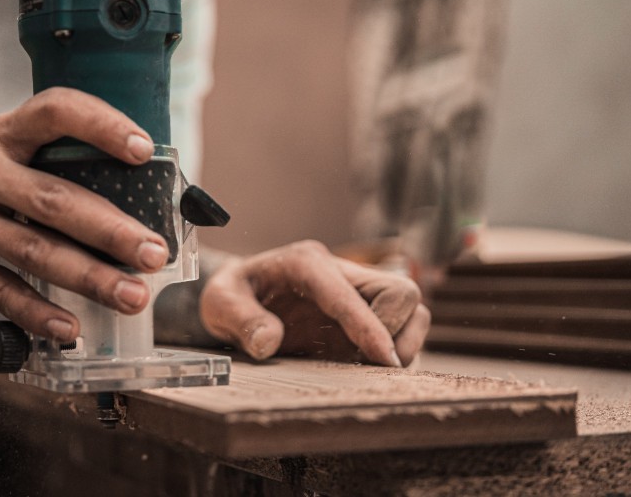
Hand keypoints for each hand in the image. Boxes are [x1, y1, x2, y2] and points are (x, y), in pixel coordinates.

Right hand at [0, 88, 170, 343]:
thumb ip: (47, 156)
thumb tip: (133, 182)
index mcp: (0, 134)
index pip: (53, 113)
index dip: (99, 125)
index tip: (141, 148)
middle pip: (53, 201)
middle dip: (110, 230)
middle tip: (154, 251)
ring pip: (34, 252)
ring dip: (89, 278)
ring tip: (132, 295)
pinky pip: (0, 292)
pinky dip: (37, 314)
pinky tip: (71, 328)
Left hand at [199, 241, 429, 366]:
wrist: (239, 295)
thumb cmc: (232, 295)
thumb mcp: (219, 303)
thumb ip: (240, 318)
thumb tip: (268, 342)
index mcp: (304, 263)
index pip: (348, 292)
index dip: (369, 325)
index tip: (384, 358)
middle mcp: (339, 271)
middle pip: (399, 290)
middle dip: (393, 331)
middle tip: (365, 363)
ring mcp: (356, 292)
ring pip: (411, 307)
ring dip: (403, 341)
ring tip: (368, 367)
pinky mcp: (364, 313)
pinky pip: (403, 326)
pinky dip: (397, 349)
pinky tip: (365, 366)